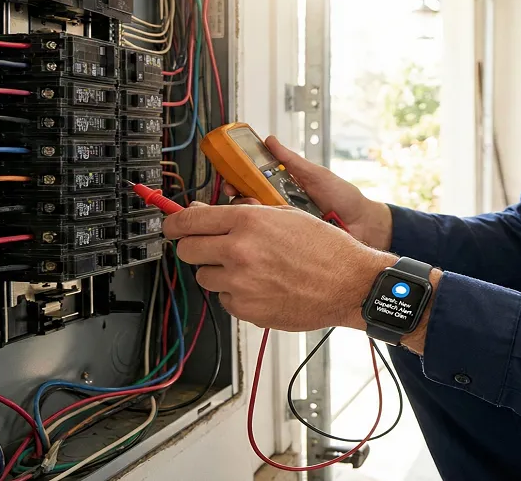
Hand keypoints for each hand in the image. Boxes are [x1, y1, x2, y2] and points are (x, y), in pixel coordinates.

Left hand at [164, 203, 397, 331]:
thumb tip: (208, 211)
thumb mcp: (286, 215)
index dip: (174, 222)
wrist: (349, 283)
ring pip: (204, 277)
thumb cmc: (326, 248)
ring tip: (250, 268)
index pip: (189, 220)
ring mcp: (241, 283)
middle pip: (187, 250)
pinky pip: (224, 299)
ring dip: (218, 272)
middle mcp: (239, 251)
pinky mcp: (246, 308)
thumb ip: (245, 212)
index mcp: (249, 221)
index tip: (171, 225)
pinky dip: (236, 294)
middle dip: (194, 247)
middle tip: (210, 248)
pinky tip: (261, 286)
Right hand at [224, 136, 393, 249]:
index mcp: (283, 191)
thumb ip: (292, 161)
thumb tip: (270, 141)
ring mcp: (284, 229)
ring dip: (253, 217)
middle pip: (247, 206)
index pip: (251, 185)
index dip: (237, 181)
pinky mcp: (290, 245)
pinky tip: (271, 229)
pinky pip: (272, 241)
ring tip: (262, 209)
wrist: (365, 224)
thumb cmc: (344, 198)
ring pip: (256, 225)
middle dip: (238, 201)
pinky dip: (267, 235)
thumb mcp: (316, 175)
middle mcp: (280, 211)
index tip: (230, 178)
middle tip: (241, 195)